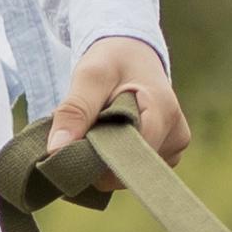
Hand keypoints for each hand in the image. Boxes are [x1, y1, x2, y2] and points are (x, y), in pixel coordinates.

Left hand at [45, 34, 190, 169]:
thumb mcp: (90, 75)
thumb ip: (74, 109)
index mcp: (163, 113)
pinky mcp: (166, 157)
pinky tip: (109, 136)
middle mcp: (176, 137)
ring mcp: (173, 150)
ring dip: (103, 158)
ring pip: (126, 175)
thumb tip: (55, 150)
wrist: (133, 55)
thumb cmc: (113, 61)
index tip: (74, 140)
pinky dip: (112, 160)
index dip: (94, 157)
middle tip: (84, 128)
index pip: (126, 157)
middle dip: (97, 157)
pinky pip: (131, 172)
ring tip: (99, 127)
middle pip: (126, 170)